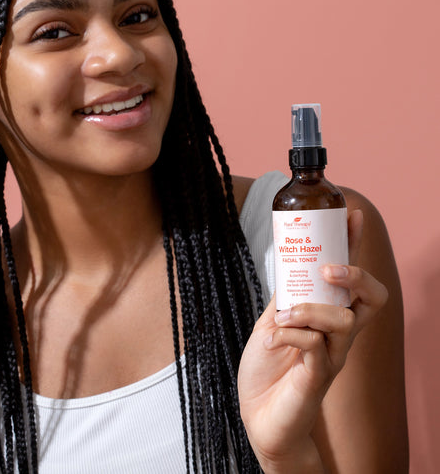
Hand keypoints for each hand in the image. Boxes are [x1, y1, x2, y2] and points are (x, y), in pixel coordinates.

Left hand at [237, 210, 387, 472]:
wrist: (257, 414)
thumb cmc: (267, 369)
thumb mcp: (272, 322)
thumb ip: (286, 298)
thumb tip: (288, 266)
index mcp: (326, 319)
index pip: (351, 280)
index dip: (355, 247)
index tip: (352, 216)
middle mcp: (337, 337)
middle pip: (374, 299)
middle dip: (356, 275)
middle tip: (329, 269)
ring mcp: (331, 357)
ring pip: (344, 320)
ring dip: (309, 310)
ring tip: (283, 316)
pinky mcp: (318, 378)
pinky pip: (314, 346)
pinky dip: (291, 335)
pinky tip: (272, 340)